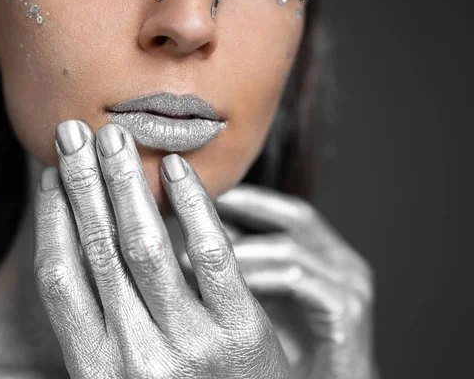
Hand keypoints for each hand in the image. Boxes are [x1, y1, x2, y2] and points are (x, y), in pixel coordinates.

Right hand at [33, 120, 289, 377]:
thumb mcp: (127, 374)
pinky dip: (192, 206)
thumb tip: (80, 244)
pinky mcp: (241, 332)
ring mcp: (189, 344)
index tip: (50, 171)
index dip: (53, 217)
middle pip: (98, 250)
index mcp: (95, 367)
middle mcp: (134, 356)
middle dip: (83, 183)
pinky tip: (178, 168)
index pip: (61, 276)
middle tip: (74, 132)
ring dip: (127, 184)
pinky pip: (212, 253)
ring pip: (147, 245)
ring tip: (116, 138)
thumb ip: (105, 324)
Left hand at [207, 186, 375, 378]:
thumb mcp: (261, 301)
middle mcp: (343, 263)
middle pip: (295, 217)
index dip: (244, 198)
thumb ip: (240, 267)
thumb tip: (193, 236)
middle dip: (245, 205)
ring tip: (199, 252)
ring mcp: (350, 284)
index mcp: (326, 256)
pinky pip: (298, 281)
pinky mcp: (348, 311)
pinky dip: (260, 276)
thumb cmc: (292, 353)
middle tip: (198, 201)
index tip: (202, 190)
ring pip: (292, 249)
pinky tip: (227, 282)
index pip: (284, 212)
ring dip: (241, 249)